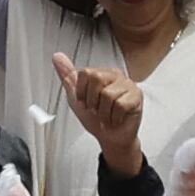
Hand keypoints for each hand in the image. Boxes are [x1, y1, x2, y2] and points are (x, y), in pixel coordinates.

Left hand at [56, 53, 146, 175]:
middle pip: (96, 78)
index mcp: (101, 73)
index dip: (82, 92)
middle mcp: (115, 75)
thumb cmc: (96, 119)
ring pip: (108, 95)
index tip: (86, 101)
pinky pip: (120, 105)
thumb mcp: (76, 97)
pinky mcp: (137, 96)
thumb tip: (57, 56)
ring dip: (103, 113)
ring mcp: (128, 85)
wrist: (110, 138)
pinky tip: (116, 118)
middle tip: (97, 109)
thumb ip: (67, 76)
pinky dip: (114, 117)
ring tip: (107, 115)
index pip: (86, 73)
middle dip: (92, 101)